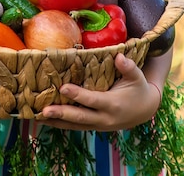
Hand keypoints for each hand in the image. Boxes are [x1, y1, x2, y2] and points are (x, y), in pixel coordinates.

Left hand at [40, 53, 160, 130]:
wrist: (145, 109)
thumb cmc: (138, 88)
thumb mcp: (137, 77)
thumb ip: (128, 68)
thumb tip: (119, 56)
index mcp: (113, 104)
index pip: (92, 100)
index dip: (78, 94)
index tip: (63, 87)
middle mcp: (104, 118)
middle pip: (80, 117)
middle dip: (62, 114)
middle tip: (45, 110)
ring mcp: (99, 124)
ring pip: (75, 125)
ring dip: (57, 122)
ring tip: (38, 117)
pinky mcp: (94, 126)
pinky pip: (76, 126)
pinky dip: (61, 124)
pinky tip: (47, 120)